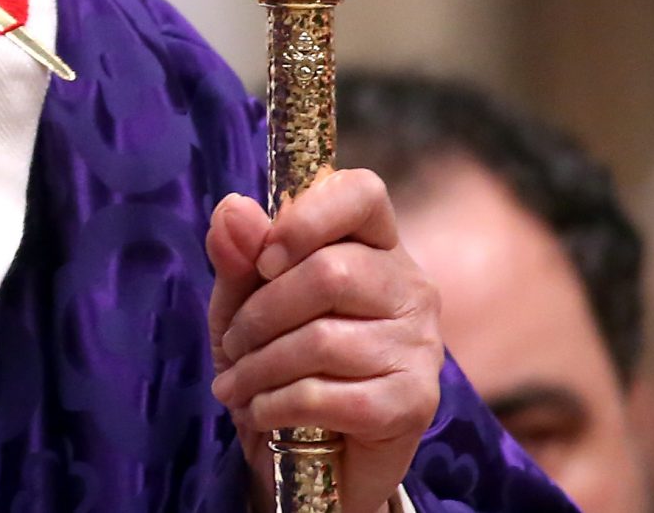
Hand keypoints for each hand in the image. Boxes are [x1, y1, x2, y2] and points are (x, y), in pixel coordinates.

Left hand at [206, 171, 443, 512]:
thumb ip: (239, 257)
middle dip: (260, 314)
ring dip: (259, 367)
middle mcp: (410, 287)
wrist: (306, 459)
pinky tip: (261, 413)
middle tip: (234, 344)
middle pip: (331, 272)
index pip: (361, 193)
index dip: (307, 216)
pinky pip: (329, 395)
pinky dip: (277, 405)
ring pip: (323, 339)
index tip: (265, 259)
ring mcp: (421, 345)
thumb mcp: (243, 304)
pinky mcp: (414, 403)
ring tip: (236, 385)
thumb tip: (232, 209)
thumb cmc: (278, 362)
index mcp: (374, 244)